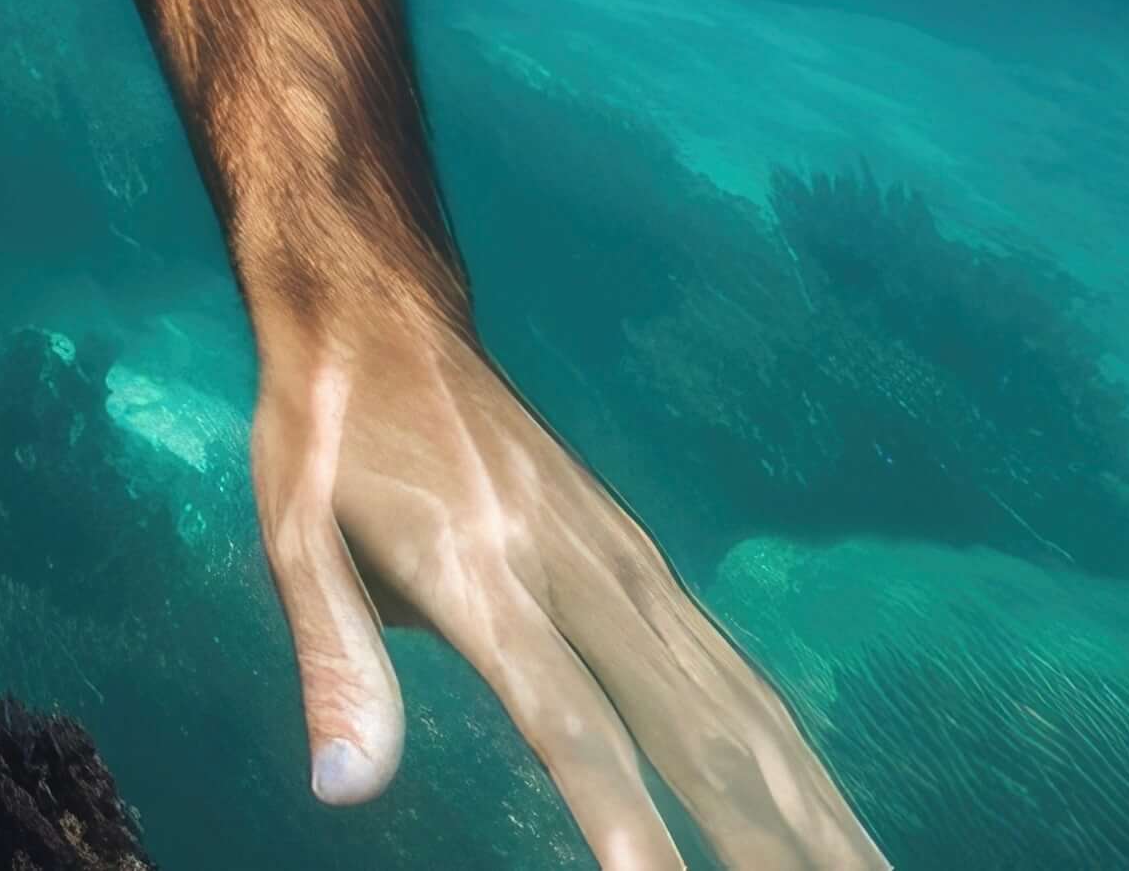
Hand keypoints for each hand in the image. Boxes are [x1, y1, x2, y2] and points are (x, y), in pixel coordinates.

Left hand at [256, 290, 886, 868]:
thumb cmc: (323, 433)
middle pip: (694, 733)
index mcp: (481, 576)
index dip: (620, 819)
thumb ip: (334, 663)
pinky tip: (835, 828)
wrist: (381, 311)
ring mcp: (628, 565)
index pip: (568, 721)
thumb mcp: (292, 532)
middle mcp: (579, 571)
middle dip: (767, 847)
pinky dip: (799, 764)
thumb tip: (340, 790)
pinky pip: (739, 679)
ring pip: (745, 711)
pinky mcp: (647, 563)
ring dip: (816, 816)